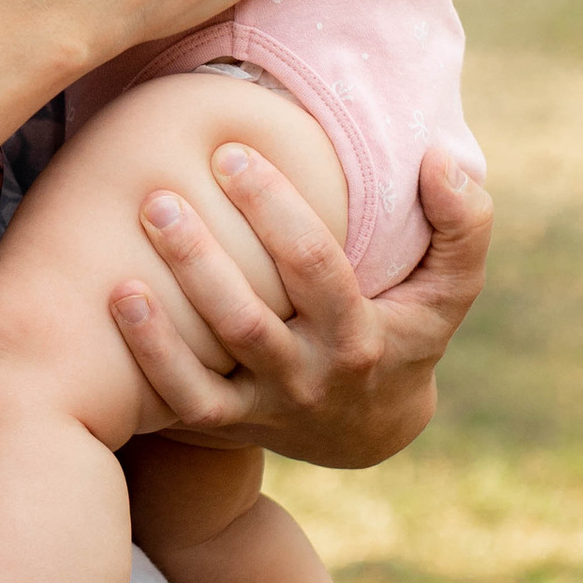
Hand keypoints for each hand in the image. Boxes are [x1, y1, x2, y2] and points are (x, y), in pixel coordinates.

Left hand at [108, 144, 490, 465]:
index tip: (233, 154)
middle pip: (249, 320)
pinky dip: (149, 352)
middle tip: (160, 195)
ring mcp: (265, 405)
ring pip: (212, 356)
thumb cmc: (404, 328)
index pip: (314, 269)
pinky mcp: (228, 423)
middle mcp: (310, 377)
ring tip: (137, 231)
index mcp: (360, 337)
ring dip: (169, 296)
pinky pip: (182, 397)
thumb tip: (440, 159)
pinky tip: (118, 296)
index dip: (273, 210)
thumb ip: (464, 222)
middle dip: (201, 256)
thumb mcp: (450, 288)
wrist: (367, 427)